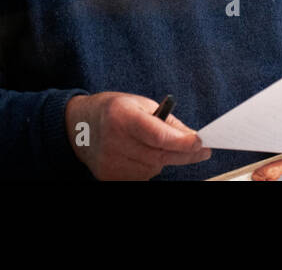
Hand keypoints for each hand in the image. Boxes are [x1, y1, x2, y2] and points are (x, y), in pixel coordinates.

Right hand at [65, 92, 210, 179]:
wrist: (80, 127)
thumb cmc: (114, 110)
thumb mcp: (140, 104)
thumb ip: (167, 121)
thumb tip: (193, 138)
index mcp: (121, 116)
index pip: (157, 135)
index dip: (182, 142)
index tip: (201, 143)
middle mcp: (113, 141)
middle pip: (158, 155)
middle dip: (183, 153)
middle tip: (201, 150)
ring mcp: (110, 162)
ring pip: (153, 168)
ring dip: (162, 159)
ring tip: (154, 144)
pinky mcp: (109, 177)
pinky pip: (142, 176)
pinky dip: (149, 166)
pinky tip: (140, 154)